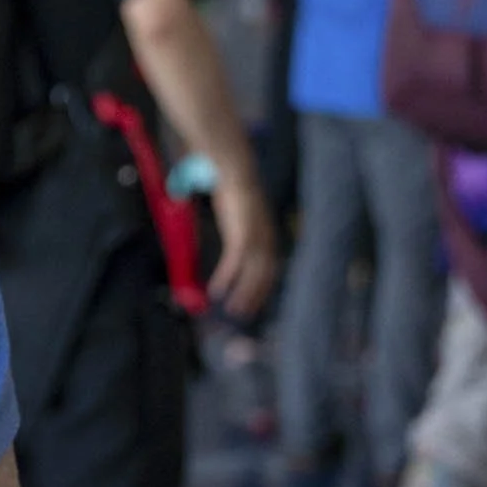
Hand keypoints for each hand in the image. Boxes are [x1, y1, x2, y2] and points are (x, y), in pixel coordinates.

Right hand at [206, 174, 279, 319]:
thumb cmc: (235, 191)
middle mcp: (267, 239)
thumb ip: (240, 230)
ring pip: (252, 274)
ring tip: (232, 309)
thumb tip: (236, 244)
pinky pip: (234, 264)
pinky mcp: (242, 236)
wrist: (235, 172)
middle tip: (244, 314)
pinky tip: (215, 291)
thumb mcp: (241, 214)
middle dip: (255, 296)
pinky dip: (226, 279)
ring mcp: (256, 238)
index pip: (270, 268)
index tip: (254, 302)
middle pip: (265, 275)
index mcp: (269, 235)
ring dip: (242, 294)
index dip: (263, 287)